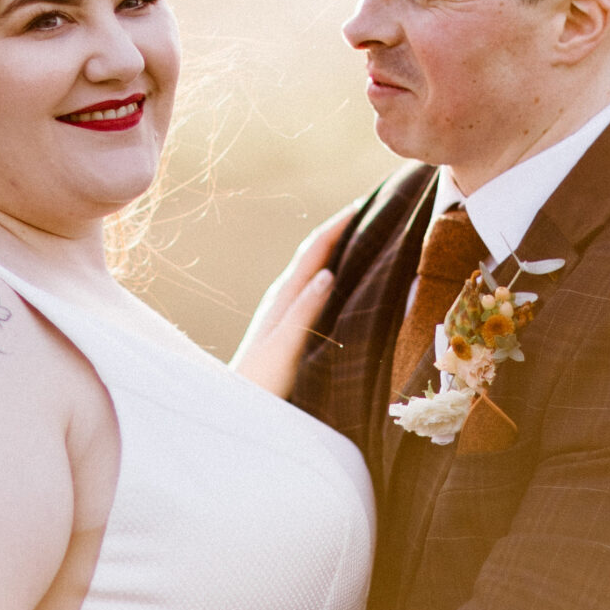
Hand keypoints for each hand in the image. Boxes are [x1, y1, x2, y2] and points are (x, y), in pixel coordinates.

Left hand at [230, 202, 358, 397]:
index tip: (363, 204)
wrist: (236, 405)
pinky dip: (333, 274)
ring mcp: (284, 310)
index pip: (314, 250)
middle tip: (373, 213)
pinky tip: (345, 280)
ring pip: (315, 270)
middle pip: (315, 254)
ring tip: (366, 239)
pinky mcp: (288, 324)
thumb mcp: (285, 346)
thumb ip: (304, 310)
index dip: (337, 225)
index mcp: (284, 296)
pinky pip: (315, 288)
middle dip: (341, 231)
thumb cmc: (261, 379)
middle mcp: (283, 297)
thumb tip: (328, 272)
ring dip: (338, 251)